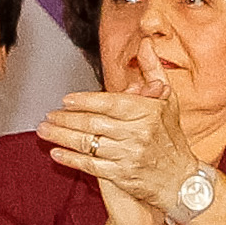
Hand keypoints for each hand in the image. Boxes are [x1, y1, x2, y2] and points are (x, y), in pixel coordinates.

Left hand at [39, 81, 197, 215]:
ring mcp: (128, 156)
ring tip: (44, 131)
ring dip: (61, 136)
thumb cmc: (172, 138)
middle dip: (65, 119)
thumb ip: (153, 71)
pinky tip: (56, 153)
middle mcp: (137, 133)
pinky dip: (71, 159)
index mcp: (147, 112)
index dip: (85, 101)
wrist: (180, 180)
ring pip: (87, 144)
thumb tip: (145, 44)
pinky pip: (90, 166)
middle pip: (93, 123)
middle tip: (48, 115)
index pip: (110, 103)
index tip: (66, 100)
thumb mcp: (169, 101)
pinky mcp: (121, 176)